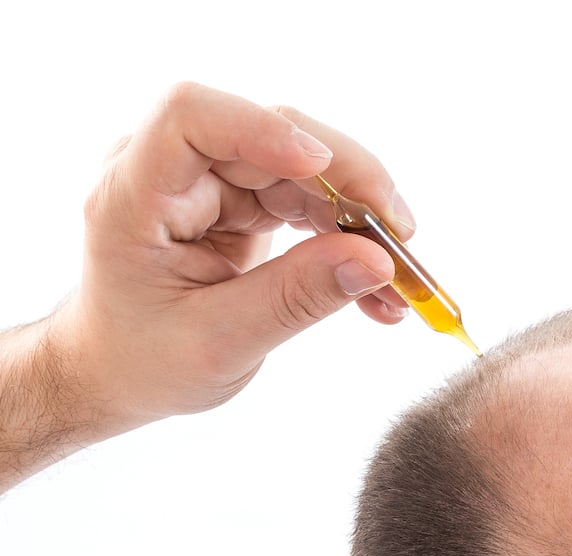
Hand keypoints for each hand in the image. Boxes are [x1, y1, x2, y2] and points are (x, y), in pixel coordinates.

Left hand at [60, 81, 413, 432]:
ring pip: (308, 169)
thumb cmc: (144, 360)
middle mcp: (174, 172)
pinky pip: (313, 202)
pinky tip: (380, 283)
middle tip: (402, 236)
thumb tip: (377, 262)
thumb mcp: (220, 342)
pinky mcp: (246, 199)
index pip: (191, 118)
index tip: (321, 167)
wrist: (119, 372)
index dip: (260, 129)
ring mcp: (214, 182)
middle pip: (275, 135)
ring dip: (364, 217)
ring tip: (403, 276)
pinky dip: (351, 239)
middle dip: (349, 182)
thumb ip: (297, 298)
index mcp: (135, 196)